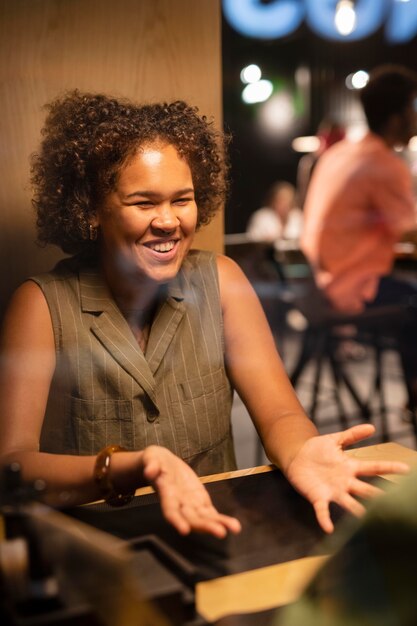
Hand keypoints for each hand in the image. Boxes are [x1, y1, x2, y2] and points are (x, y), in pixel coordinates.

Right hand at [140, 446, 241, 537]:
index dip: (177, 520)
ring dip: (217, 524)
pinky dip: (221, 519)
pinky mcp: (199, 500)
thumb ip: (151, 464)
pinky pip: (210, 512)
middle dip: (205, 525)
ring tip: (234, 528)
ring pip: (204, 517)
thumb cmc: (154, 461)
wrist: (161, 463)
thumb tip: (150, 470)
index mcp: (166, 494)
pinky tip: (233, 526)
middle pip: (191, 518)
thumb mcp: (151, 458)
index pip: (170, 510)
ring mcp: (190, 503)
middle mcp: (178, 503)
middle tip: (220, 532)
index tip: (184, 530)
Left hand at [285, 424, 409, 533]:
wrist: (296, 457)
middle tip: (393, 503)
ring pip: (348, 503)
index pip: (373, 468)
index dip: (389, 468)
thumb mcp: (334, 440)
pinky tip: (329, 528)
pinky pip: (323, 510)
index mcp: (350, 467)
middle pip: (365, 490)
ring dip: (356, 511)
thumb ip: (352, 435)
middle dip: (377, 496)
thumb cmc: (317, 449)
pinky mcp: (318, 497)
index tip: (406, 469)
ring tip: (365, 519)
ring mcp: (333, 491)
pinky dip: (325, 519)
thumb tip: (372, 427)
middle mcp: (345, 482)